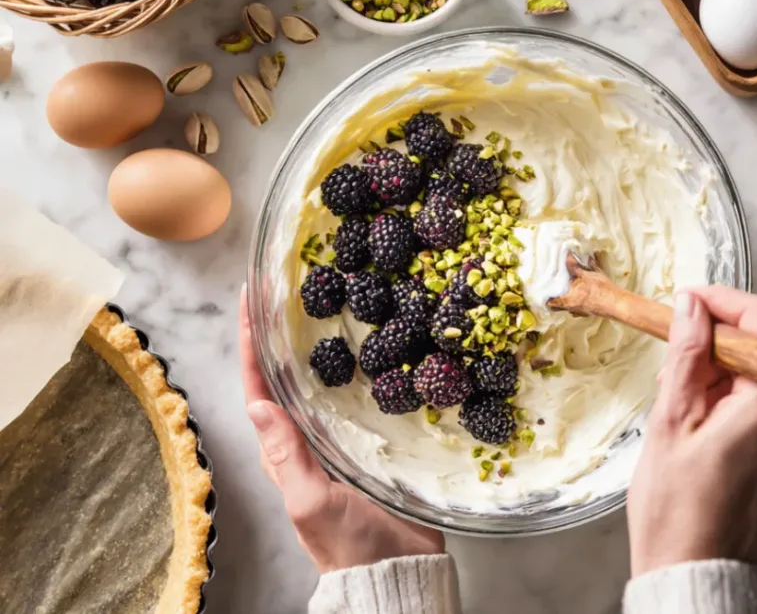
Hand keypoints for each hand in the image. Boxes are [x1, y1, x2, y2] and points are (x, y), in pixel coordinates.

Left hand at [239, 289, 443, 572]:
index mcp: (284, 454)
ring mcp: (337, 442)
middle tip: (287, 293)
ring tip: (326, 308)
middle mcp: (306, 442)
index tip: (250, 304)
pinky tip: (372, 348)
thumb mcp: (312, 501)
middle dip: (281, 337)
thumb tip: (258, 404)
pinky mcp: (370, 444)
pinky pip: (356, 398)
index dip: (252, 347)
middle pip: (286, 379)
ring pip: (320, 384)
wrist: (398, 572)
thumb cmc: (351, 544)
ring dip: (317, 347)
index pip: (259, 390)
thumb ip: (288, 455)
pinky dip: (356, 369)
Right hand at [627, 286, 756, 577]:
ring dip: (719, 370)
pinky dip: (731, 396)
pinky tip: (697, 419)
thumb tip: (692, 306)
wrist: (697, 574)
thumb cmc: (679, 513)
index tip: (684, 303)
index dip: (720, 300)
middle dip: (714, 340)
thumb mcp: (671, 421)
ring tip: (677, 398)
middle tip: (670, 359)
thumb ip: (687, 355)